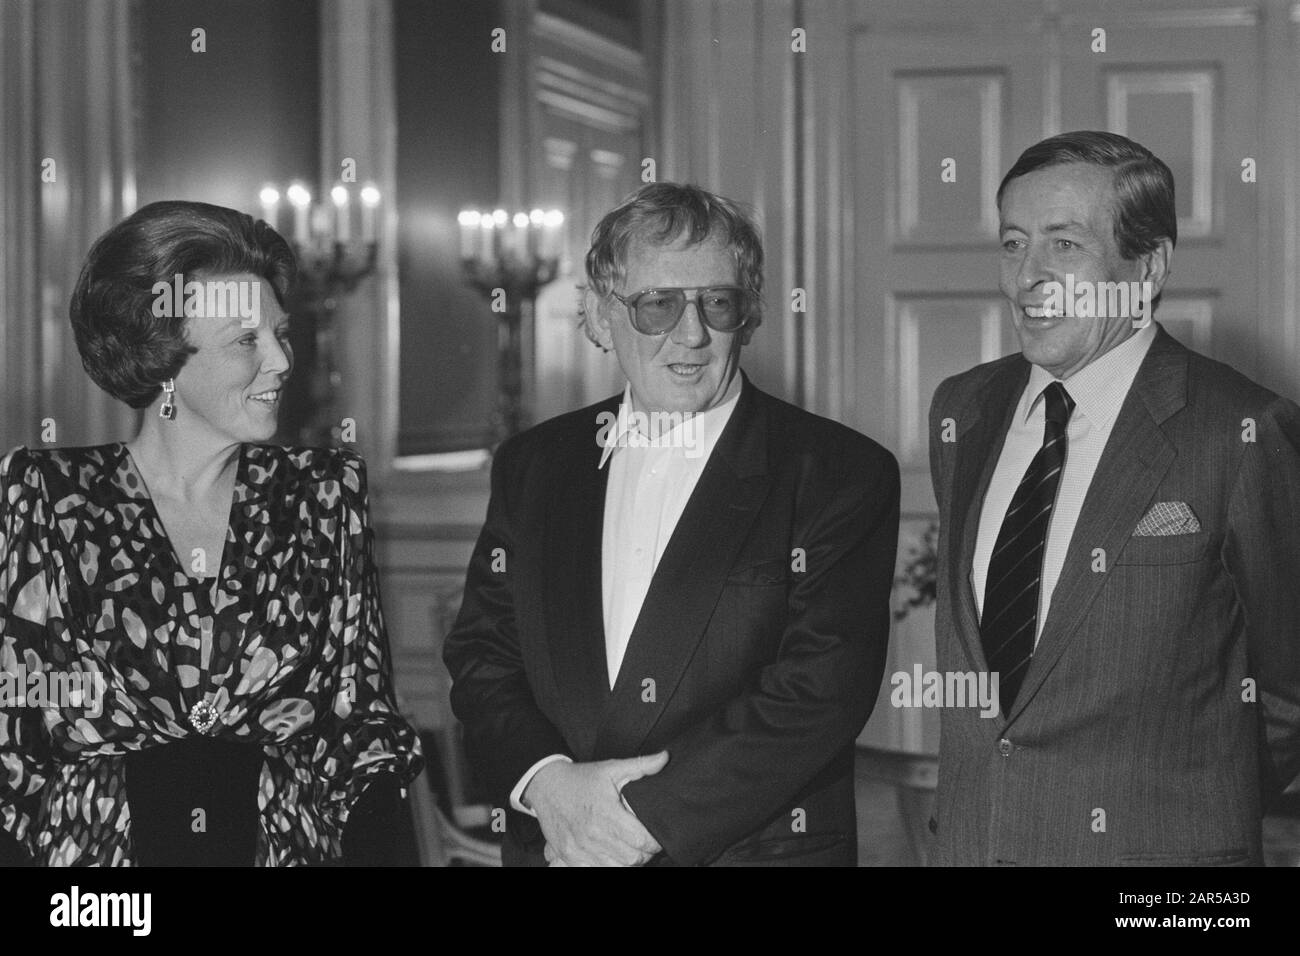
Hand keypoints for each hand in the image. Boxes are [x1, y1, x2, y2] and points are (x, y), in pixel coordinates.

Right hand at [525, 751, 667, 865]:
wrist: (545, 785)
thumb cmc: (581, 778)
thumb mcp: (611, 768)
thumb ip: (641, 765)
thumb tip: (665, 758)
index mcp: (607, 813)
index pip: (641, 840)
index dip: (654, 841)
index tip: (656, 836)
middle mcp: (593, 834)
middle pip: (632, 859)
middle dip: (643, 852)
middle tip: (644, 842)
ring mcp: (580, 848)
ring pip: (616, 868)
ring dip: (626, 861)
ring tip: (629, 848)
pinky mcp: (570, 856)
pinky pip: (595, 871)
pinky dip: (607, 865)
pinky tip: (611, 854)